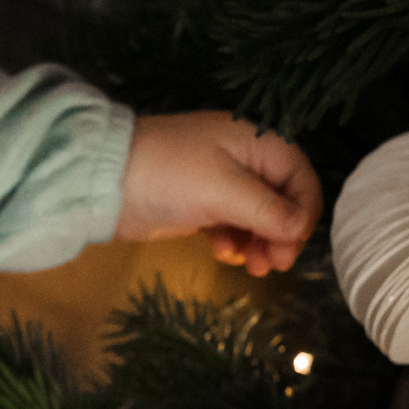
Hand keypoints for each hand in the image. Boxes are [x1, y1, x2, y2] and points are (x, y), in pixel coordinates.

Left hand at [116, 112, 320, 276]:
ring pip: (260, 217)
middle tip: (272, 264)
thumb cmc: (168, 175)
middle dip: (283, 233)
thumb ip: (267, 210)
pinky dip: (236, 242)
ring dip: (261, 243)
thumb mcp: (224, 190)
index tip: (291, 244)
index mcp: (256, 143)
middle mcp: (243, 160)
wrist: (104, 180)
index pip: (300, 176)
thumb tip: (300, 229)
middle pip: (283, 200)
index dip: (303, 212)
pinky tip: (224, 252)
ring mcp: (221, 183)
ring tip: (251, 266)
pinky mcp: (201, 205)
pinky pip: (234, 226)